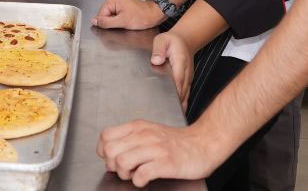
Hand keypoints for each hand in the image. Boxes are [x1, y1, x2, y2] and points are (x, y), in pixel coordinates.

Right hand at [92, 0, 165, 29]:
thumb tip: (93, 21)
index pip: (101, 14)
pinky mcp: (119, 3)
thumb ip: (106, 22)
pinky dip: (118, 18)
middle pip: (104, 14)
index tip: (118, 23)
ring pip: (108, 14)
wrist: (153, 14)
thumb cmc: (141, 17)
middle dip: (111, 21)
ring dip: (115, 20)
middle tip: (123, 22)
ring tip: (125, 20)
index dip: (108, 22)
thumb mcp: (122, 22)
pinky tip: (125, 18)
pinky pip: (113, 13)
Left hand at [97, 119, 219, 186]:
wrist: (204, 144)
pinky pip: (141, 174)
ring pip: (122, 161)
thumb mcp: (150, 132)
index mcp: (138, 127)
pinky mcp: (166, 163)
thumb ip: (130, 139)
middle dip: (112, 165)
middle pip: (110, 150)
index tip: (112, 159)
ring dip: (124, 174)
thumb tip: (110, 154)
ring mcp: (156, 149)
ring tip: (134, 174)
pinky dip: (139, 181)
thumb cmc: (177, 142)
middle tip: (124, 169)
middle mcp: (145, 135)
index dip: (104, 151)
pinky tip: (145, 179)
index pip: (106, 136)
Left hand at [151, 31, 194, 109]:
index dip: (174, 92)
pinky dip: (182, 104)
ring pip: (185, 95)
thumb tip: (156, 61)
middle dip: (175, 103)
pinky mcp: (187, 82)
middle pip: (182, 91)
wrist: (185, 41)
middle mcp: (187, 73)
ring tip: (170, 119)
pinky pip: (185, 95)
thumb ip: (158, 49)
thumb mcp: (162, 40)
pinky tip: (176, 114)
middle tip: (166, 116)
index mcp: (181, 63)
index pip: (178, 80)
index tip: (168, 103)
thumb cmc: (172, 41)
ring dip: (179, 106)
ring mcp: (188, 79)